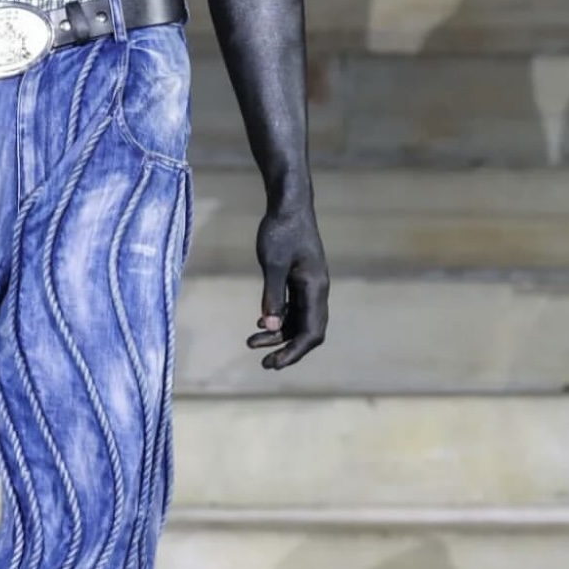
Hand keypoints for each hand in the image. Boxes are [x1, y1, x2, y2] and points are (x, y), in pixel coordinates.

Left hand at [247, 202, 328, 369]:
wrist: (289, 205)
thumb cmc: (280, 230)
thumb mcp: (272, 264)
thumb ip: (273, 295)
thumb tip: (272, 326)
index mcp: (315, 288)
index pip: (311, 332)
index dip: (294, 352)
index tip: (273, 363)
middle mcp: (317, 290)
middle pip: (308, 330)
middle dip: (287, 348)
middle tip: (264, 363)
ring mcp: (310, 285)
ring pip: (299, 320)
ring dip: (279, 334)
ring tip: (252, 343)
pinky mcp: (301, 279)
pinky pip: (295, 307)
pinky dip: (280, 318)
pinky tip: (262, 323)